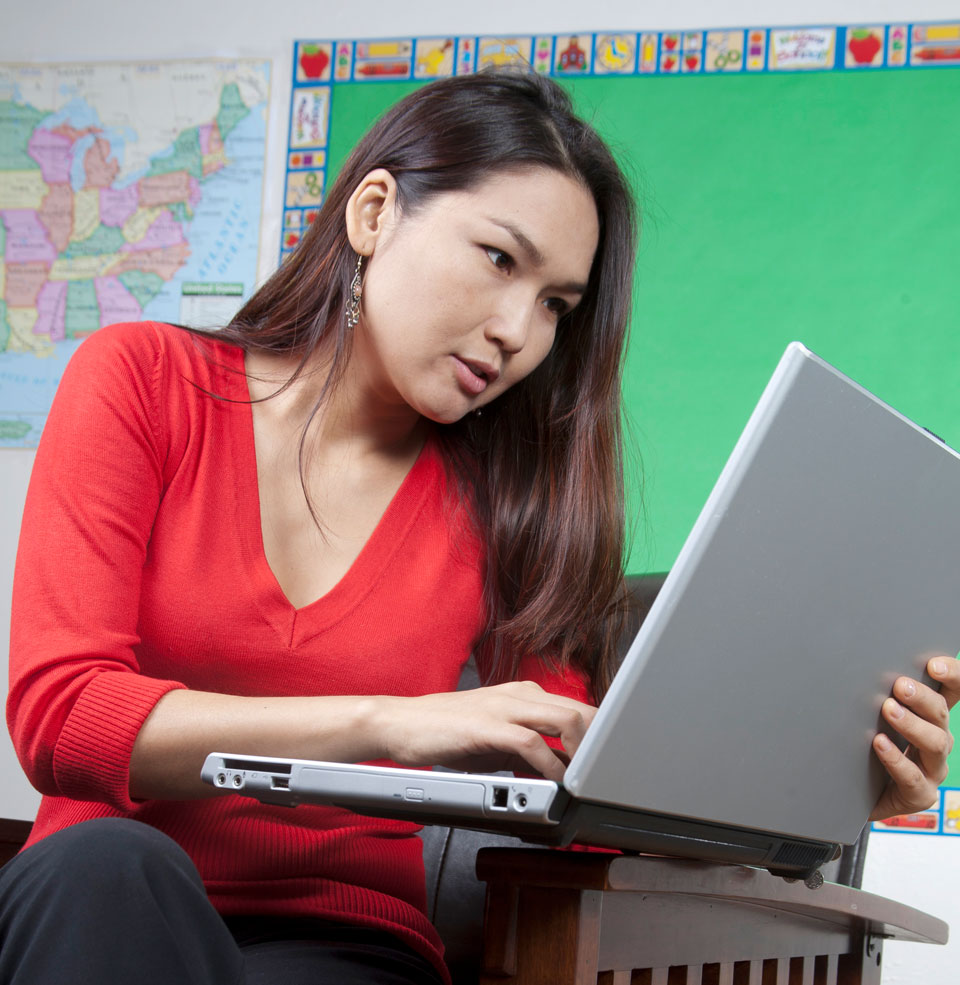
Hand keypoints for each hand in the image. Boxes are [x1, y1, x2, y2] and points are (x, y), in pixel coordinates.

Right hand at [373, 681, 595, 782]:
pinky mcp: (486, 726)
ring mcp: (504, 707)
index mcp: (525, 694)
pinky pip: (532, 743)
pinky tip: (554, 783)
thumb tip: (561, 772)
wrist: (401, 723)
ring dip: (583, 755)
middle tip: (608, 777)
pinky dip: (550, 765)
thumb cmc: (447, 733)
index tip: (612, 764)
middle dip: (602, 744)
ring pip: (565, 719)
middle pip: (582, 710)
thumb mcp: (497, 742)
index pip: (579, 708)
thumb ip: (530, 750)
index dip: (601, 735)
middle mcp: (520, 694)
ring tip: (587, 782)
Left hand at [869, 656, 958, 821]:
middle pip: (941, 714)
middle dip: (922, 697)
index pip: (953, 691)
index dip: (952, 676)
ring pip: (934, 744)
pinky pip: (912, 777)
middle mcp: (938, 739)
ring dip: (912, 725)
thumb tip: (861, 661)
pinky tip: (880, 744)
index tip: (934, 664)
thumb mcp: (872, 714)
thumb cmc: (864, 744)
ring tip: (888, 710)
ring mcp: (932, 768)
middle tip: (900, 686)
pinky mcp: (920, 794)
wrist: (852, 789)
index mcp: (931, 716)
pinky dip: (896, 759)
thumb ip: (877, 692)